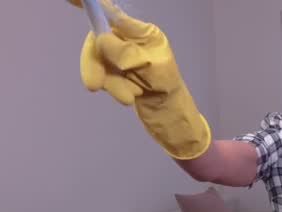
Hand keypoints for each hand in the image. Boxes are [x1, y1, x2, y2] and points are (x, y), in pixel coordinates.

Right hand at [67, 0, 210, 159]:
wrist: (169, 112)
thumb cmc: (166, 86)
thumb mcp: (151, 68)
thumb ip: (126, 53)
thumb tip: (102, 39)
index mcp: (143, 33)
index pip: (113, 14)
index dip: (95, 6)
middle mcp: (130, 40)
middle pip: (99, 41)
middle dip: (95, 64)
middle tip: (94, 86)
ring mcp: (121, 56)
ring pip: (99, 62)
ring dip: (111, 83)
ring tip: (129, 97)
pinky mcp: (116, 72)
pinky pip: (104, 76)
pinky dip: (114, 88)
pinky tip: (131, 96)